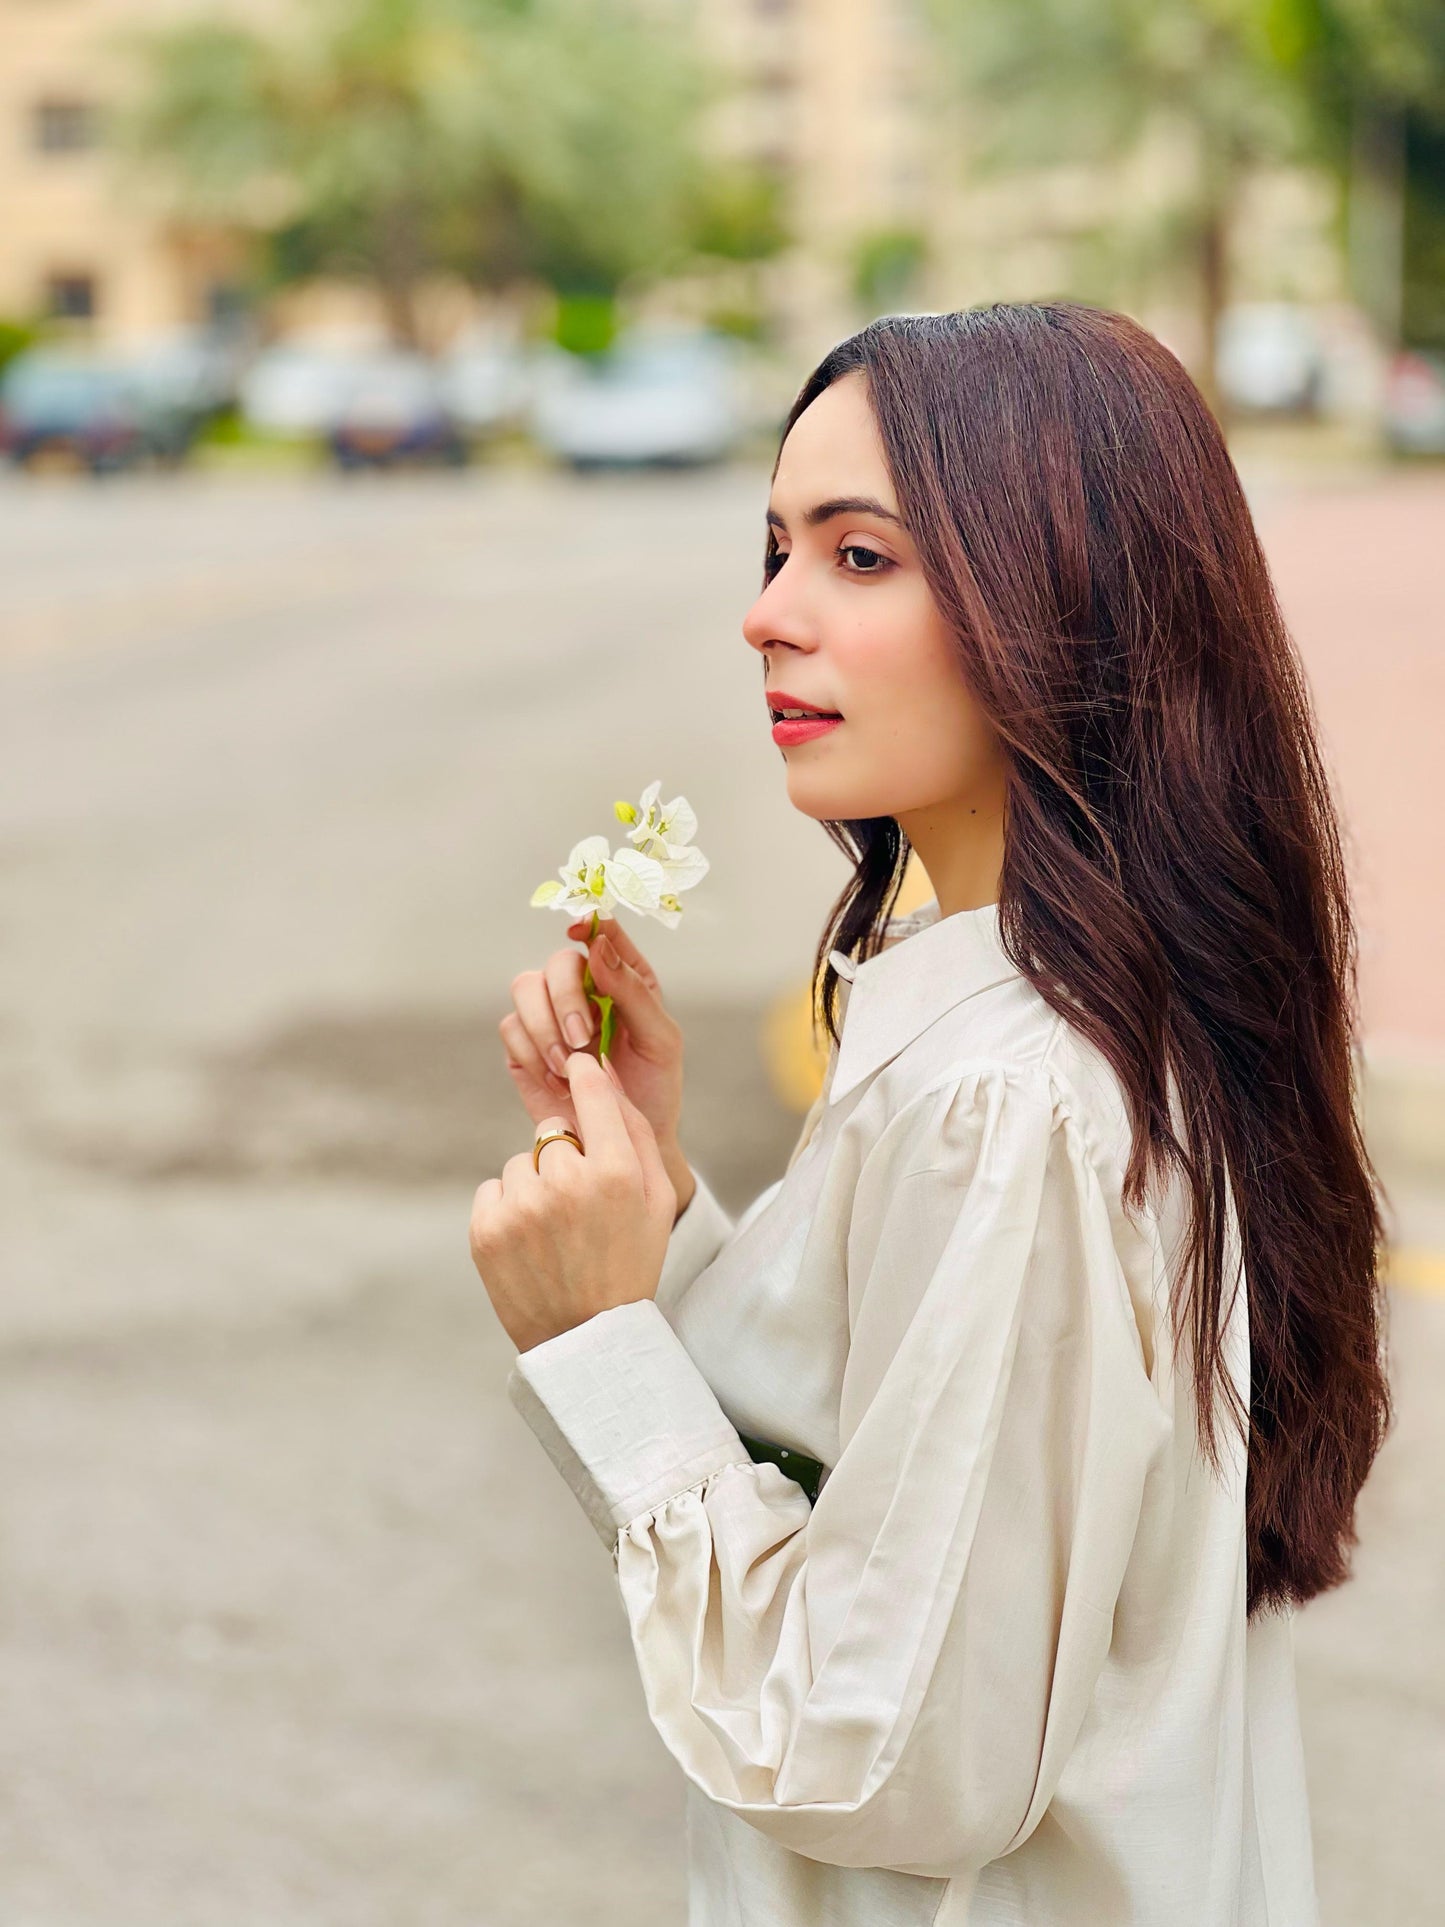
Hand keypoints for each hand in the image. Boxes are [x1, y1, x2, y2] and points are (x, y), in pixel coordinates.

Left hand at [469, 1050, 676, 1353]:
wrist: (587, 1339)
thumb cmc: (630, 1262)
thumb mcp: (656, 1201)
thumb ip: (636, 1134)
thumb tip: (605, 1075)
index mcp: (615, 1174)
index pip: (591, 1091)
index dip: (583, 1075)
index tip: (578, 1069)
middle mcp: (565, 1185)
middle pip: (552, 1130)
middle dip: (565, 1154)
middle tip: (580, 1200)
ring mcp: (521, 1209)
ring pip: (521, 1161)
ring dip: (535, 1184)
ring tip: (556, 1229)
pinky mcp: (486, 1231)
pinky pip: (494, 1188)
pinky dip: (508, 1207)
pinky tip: (531, 1240)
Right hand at [499, 912, 685, 1162]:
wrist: (624, 1142)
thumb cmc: (653, 1089)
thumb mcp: (659, 1039)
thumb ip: (632, 991)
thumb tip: (597, 946)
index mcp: (623, 978)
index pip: (602, 934)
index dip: (589, 923)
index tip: (578, 930)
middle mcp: (584, 989)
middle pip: (557, 963)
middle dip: (565, 998)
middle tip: (582, 1038)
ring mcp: (550, 1015)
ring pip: (525, 988)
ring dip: (544, 1026)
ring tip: (568, 1067)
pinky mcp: (525, 1045)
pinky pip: (511, 1028)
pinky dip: (531, 1053)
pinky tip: (556, 1080)